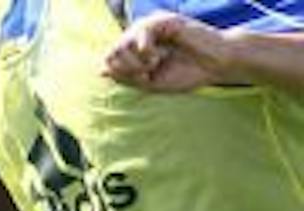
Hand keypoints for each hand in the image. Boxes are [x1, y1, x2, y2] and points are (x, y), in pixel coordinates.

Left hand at [104, 12, 237, 91]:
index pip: (108, 61)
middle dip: (124, 70)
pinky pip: (139, 33)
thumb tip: (100, 70)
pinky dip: (144, 50)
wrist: (216, 65)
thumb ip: (125, 77)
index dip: (118, 74)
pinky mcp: (165, 20)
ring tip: (153, 65)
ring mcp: (152, 26)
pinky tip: (157, 56)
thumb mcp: (150, 83)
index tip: (139, 80)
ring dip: (133, 62)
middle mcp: (141, 36)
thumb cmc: (186, 73)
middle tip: (146, 73)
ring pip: (121, 44)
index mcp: (136, 51)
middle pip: (110, 53)